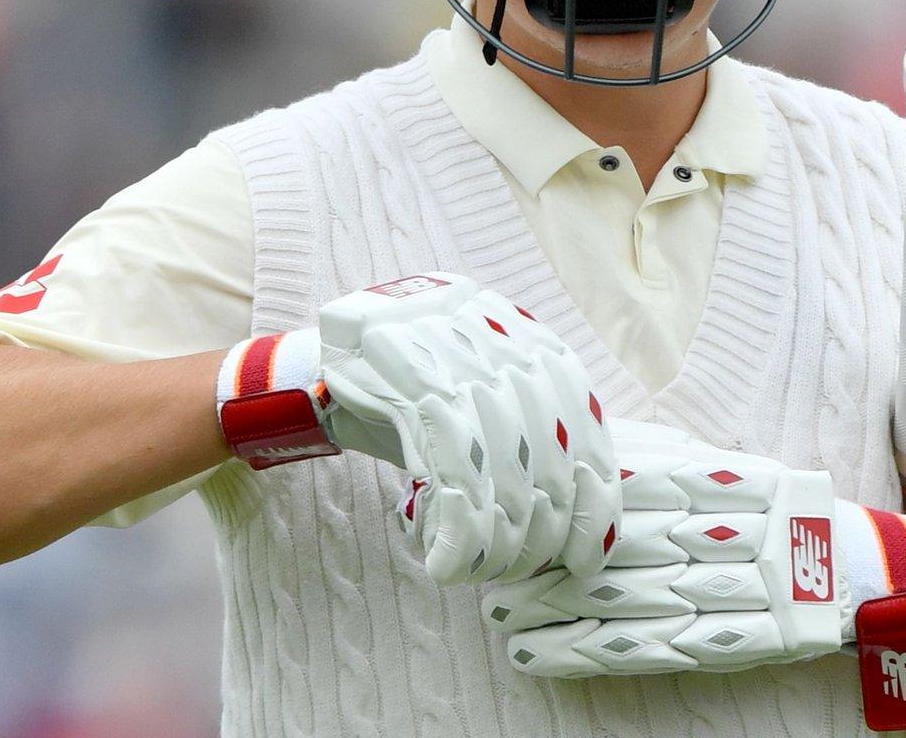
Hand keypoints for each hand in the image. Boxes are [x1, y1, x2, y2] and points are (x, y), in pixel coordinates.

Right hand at [215, 273, 619, 586]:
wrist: (313, 373)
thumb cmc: (403, 396)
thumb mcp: (473, 400)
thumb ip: (528, 432)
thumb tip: (586, 501)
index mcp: (522, 334)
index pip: (583, 423)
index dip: (592, 496)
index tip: (583, 553)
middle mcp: (495, 335)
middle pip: (547, 454)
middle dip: (539, 531)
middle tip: (521, 570)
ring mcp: (453, 358)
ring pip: (505, 471)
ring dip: (497, 541)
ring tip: (481, 571)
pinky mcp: (412, 386)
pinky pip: (455, 474)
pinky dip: (458, 532)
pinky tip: (448, 564)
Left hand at [481, 420, 905, 731]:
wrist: (859, 572)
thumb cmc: (784, 512)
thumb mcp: (731, 468)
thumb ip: (666, 453)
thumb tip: (597, 432)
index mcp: (724, 484)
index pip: (635, 491)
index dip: (572, 505)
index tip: (518, 511)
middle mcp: (725, 537)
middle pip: (624, 550)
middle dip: (555, 565)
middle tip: (494, 573)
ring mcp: (727, 594)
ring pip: (629, 603)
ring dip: (560, 614)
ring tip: (503, 618)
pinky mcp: (727, 642)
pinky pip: (652, 649)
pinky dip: (594, 654)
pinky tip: (547, 656)